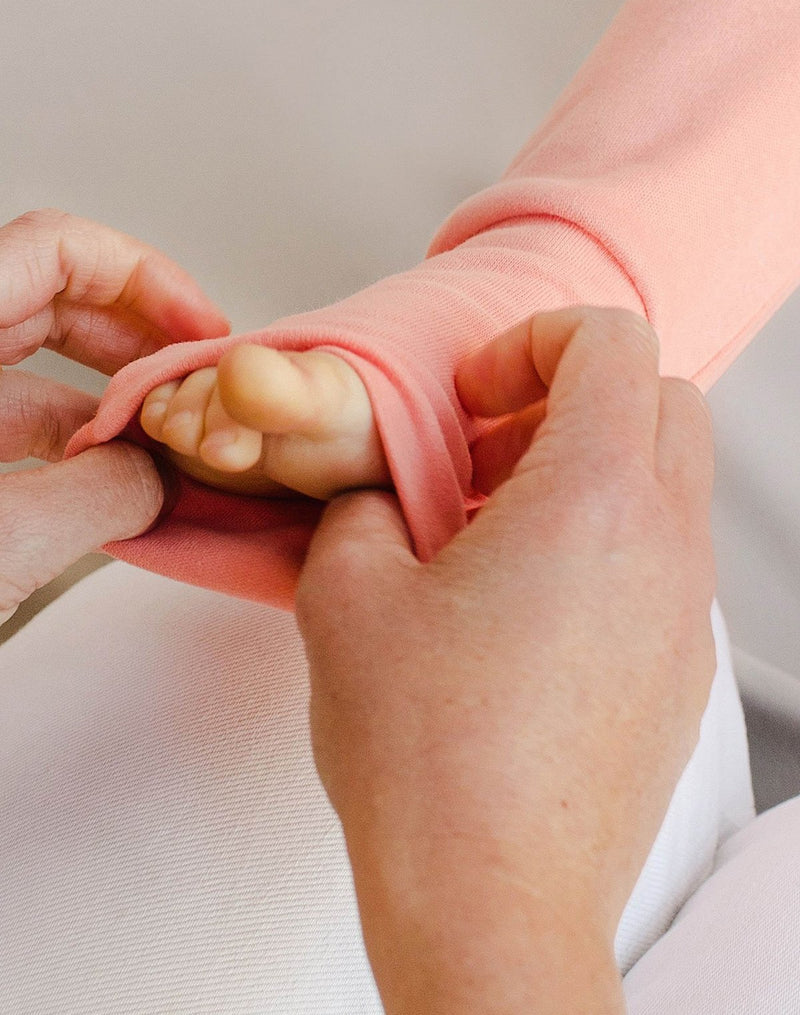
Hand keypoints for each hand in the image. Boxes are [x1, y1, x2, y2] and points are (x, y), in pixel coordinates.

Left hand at [0, 208, 229, 623]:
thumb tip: (157, 474)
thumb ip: (98, 494)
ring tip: (168, 442)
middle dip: (133, 335)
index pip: (46, 248)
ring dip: (106, 396)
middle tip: (195, 381)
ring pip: (29, 366)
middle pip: (45, 295)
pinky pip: (7, 424)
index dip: (140, 276)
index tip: (197, 330)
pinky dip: (67, 444)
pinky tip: (114, 482)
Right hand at [295, 307, 715, 1014]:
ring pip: (668, 485)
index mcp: (592, 498)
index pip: (611, 342)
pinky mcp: (679, 676)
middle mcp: (663, 546)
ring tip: (493, 538)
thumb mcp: (347, 596)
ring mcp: (683, 615)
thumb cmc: (430, 760)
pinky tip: (523, 613)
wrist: (491, 902)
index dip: (531, 342)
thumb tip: (383, 498)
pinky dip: (606, 546)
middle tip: (487, 454)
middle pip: (663, 400)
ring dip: (588, 475)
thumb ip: (363, 507)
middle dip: (572, 399)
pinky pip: (662, 564)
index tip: (472, 399)